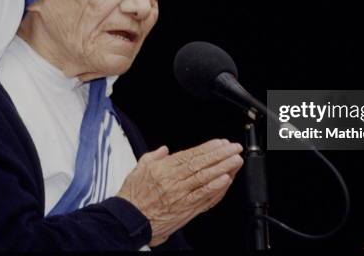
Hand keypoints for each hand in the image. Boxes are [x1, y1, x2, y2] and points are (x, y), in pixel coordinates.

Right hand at [116, 139, 243, 245]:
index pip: (191, 154)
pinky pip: (203, 197)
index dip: (208, 148)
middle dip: (220, 155)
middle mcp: (174, 180)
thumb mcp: (139, 169)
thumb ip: (154, 157)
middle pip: (201, 164)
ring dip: (223, 168)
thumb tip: (164, 149)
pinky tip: (226, 180)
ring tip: (235, 160)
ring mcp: (181, 195)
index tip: (221, 143)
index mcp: (164, 168)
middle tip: (234, 148)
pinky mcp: (185, 209)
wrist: (128, 220)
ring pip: (205, 178)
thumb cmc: (133, 196)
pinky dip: (215, 188)